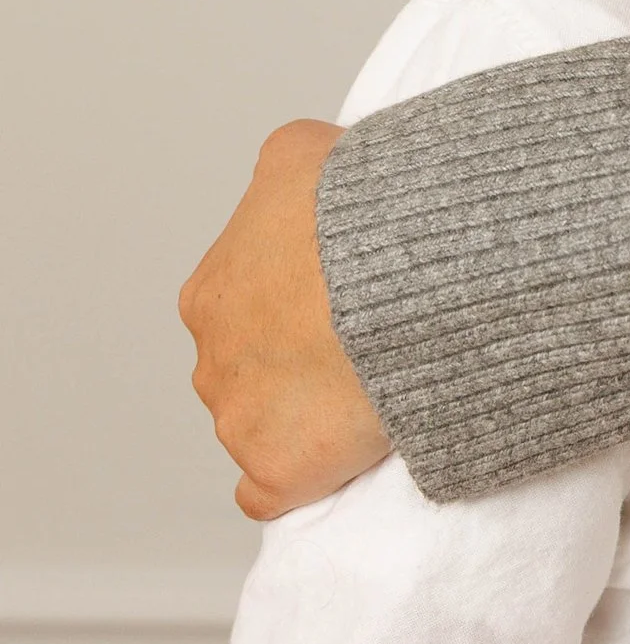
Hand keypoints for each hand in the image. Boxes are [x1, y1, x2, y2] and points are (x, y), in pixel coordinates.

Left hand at [179, 123, 387, 519]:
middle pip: (249, 372)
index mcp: (214, 293)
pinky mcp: (276, 470)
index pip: (243, 309)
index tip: (343, 302)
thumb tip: (300, 170)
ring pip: (260, 428)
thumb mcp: (306, 151)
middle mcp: (212, 360)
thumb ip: (289, 166)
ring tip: (370, 394)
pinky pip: (268, 492)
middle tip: (364, 346)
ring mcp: (239, 421)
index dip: (295, 307)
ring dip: (302, 417)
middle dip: (297, 363)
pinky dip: (293, 482)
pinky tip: (326, 465)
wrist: (404, 274)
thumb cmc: (360, 213)